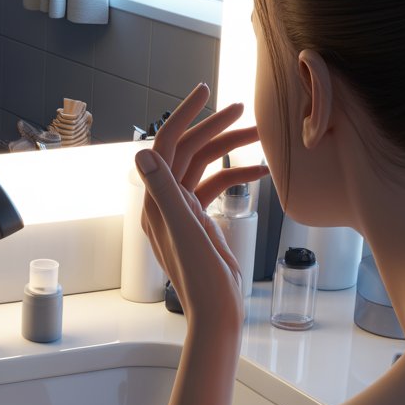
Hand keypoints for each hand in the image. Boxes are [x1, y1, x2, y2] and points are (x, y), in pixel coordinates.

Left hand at [135, 84, 269, 326]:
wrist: (217, 313)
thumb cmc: (202, 280)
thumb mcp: (185, 231)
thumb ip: (164, 191)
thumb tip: (142, 154)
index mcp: (156, 201)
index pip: (166, 146)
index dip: (184, 116)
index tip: (205, 91)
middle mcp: (164, 202)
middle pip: (187, 152)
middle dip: (213, 128)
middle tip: (242, 108)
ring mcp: (181, 212)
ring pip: (204, 167)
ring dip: (229, 149)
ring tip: (259, 134)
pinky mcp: (198, 222)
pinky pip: (214, 188)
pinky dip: (236, 175)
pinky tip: (261, 172)